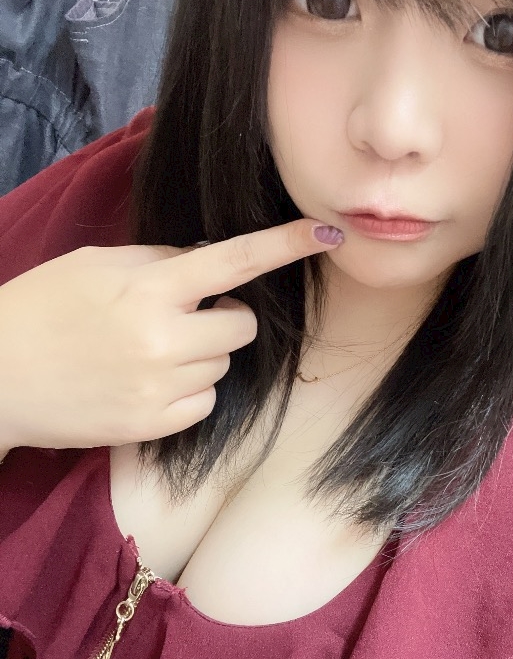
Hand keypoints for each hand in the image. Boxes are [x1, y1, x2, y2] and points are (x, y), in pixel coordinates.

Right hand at [0, 220, 343, 449]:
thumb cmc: (40, 309)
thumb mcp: (95, 265)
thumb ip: (159, 261)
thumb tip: (210, 266)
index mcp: (149, 288)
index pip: (233, 261)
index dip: (284, 245)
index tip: (326, 232)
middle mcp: (163, 339)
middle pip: (242, 329)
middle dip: (226, 320)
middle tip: (185, 316)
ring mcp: (160, 388)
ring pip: (223, 367)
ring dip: (202, 356)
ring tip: (149, 352)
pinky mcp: (154, 426)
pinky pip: (205, 403)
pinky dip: (189, 392)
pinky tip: (148, 384)